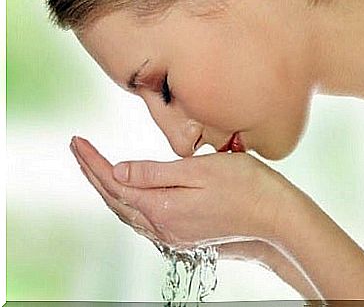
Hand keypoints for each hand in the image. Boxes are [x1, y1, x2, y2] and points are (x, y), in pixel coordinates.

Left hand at [69, 136, 288, 249]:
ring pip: (128, 211)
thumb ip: (155, 173)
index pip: (114, 183)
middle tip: (78, 149)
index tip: (77, 141)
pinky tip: (127, 194)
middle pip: (115, 200)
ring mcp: (175, 234)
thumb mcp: (199, 171)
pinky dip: (127, 202)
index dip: (92, 162)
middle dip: (93, 174)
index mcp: (163, 208)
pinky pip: (144, 219)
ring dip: (107, 189)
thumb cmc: (245, 187)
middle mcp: (163, 227)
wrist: (276, 218)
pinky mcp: (186, 234)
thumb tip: (118, 171)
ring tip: (94, 168)